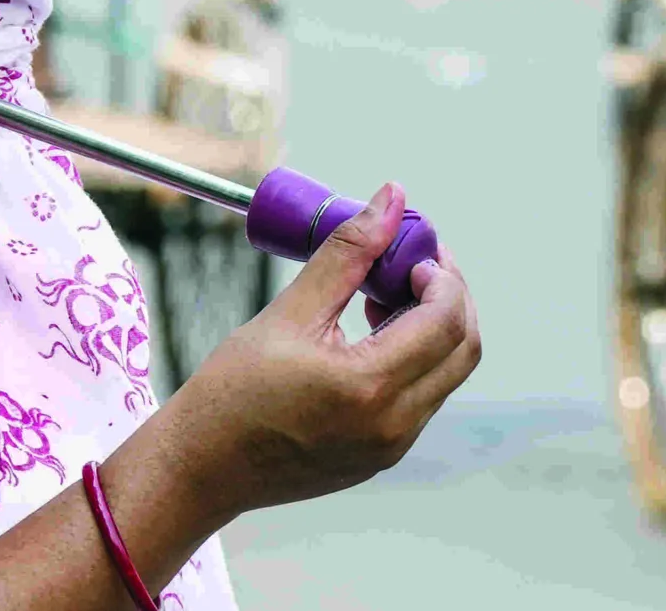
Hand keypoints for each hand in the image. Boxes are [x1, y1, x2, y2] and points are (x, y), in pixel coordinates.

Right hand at [156, 184, 479, 522]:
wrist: (202, 465)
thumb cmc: (232, 391)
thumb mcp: (289, 311)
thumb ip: (347, 252)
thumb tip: (390, 200)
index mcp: (370, 388)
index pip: (445, 321)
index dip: (442, 275)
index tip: (414, 246)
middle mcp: (394, 426)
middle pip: (462, 351)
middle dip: (449, 297)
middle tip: (413, 261)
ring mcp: (391, 448)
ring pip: (445, 375)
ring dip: (432, 327)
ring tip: (382, 293)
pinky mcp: (381, 457)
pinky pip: (421, 398)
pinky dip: (414, 357)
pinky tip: (370, 332)